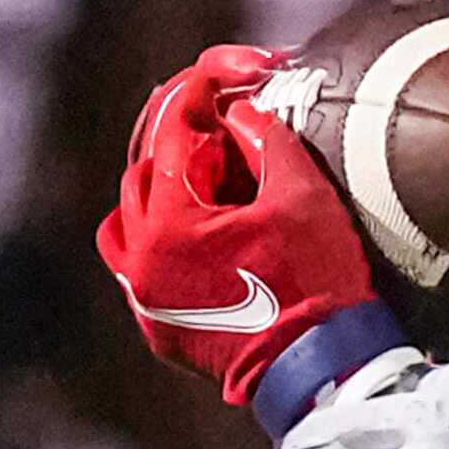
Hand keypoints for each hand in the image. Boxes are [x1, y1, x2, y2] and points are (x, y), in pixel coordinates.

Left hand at [97, 44, 406, 439]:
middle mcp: (139, 262)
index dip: (199, 99)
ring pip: (127, 223)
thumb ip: (266, 140)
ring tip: (209, 185)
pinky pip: (139, 268)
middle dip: (183, 146)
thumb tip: (239, 113)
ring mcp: (144, 300)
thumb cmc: (317, 282)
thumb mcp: (304, 195)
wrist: (321, 369)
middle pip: (143, 176)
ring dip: (162, 194)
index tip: (223, 79)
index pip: (173, 138)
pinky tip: (203, 234)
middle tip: (225, 131)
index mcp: (169, 225)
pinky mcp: (158, 328)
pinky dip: (161, 240)